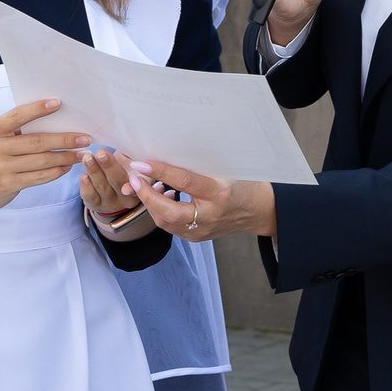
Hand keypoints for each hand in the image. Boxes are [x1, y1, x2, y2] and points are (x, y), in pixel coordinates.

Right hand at [0, 99, 91, 215]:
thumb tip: (54, 122)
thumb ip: (16, 132)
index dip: (38, 109)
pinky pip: (38, 177)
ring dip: (65, 157)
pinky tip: (66, 167)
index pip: (17, 115)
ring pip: (41, 160)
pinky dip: (55, 172)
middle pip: (36, 141)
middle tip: (85, 137)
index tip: (59, 103)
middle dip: (64, 139)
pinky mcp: (6, 185)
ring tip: (81, 154)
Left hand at [79, 148, 156, 239]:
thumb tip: (130, 142)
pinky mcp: (96, 205)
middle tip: (101, 153)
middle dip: (109, 166)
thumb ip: (136, 159)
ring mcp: (111, 203)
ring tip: (87, 158)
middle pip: (118, 182)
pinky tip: (83, 176)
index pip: (140, 184)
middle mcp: (128, 198)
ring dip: (94, 171)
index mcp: (142, 187)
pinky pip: (90, 197)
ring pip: (103, 187)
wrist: (115, 188)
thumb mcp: (136, 165)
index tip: (133, 167)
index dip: (136, 178)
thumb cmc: (128, 169)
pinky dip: (86, 186)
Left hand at [128, 158, 277, 240]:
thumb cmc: (243, 183)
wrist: (259, 210)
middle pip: (168, 211)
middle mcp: (210, 216)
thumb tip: (165, 153)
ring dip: (149, 202)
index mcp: (220, 194)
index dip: (160, 172)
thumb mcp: (225, 169)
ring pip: (165, 221)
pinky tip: (157, 196)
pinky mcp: (196, 237)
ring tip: (141, 184)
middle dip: (146, 195)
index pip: (184, 182)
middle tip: (133, 177)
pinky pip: (170, 225)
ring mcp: (202, 231)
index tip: (140, 163)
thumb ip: (197, 165)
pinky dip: (159, 210)